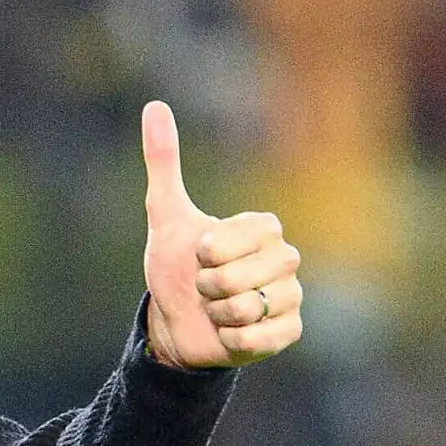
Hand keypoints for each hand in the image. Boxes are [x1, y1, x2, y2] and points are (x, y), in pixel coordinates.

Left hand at [141, 101, 302, 368]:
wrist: (175, 322)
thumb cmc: (175, 268)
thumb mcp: (165, 215)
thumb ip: (163, 162)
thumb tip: (154, 106)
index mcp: (264, 229)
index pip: (243, 236)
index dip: (212, 250)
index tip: (200, 254)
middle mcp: (285, 259)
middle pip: (246, 275)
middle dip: (211, 285)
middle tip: (205, 286)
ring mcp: (290, 296)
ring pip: (253, 307)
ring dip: (220, 313)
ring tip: (216, 310)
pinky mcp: (289, 331)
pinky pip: (264, 337)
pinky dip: (235, 339)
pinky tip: (228, 333)